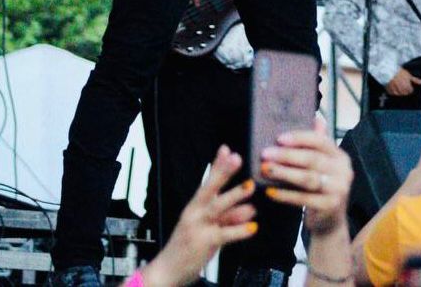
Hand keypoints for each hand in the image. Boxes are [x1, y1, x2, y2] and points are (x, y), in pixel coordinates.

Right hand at [140, 145, 256, 286]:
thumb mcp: (207, 225)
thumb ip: (228, 215)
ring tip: (250, 187)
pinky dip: (239, 230)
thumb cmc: (187, 245)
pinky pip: (224, 235)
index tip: (226, 149)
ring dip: (234, 196)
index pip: (207, 181)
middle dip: (223, 172)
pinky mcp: (204, 243)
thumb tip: (249, 207)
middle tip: (237, 158)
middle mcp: (195, 212)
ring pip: (217, 208)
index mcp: (195, 205)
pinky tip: (252, 227)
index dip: (217, 164)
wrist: (168, 270)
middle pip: (209, 188)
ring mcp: (198, 227)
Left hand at [261, 117, 353, 236]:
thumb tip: (316, 118)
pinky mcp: (330, 207)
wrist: (330, 223)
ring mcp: (339, 190)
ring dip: (283, 173)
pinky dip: (285, 195)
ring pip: (307, 178)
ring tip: (265, 169)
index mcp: (340, 156)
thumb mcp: (322, 166)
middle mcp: (343, 171)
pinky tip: (270, 191)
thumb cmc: (321, 188)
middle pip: (312, 159)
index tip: (279, 138)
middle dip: (286, 155)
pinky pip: (303, 199)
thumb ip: (318, 145)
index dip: (300, 138)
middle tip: (265, 154)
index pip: (321, 141)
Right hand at [385, 67, 420, 96]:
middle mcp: (401, 90)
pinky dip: (393, 91)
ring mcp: (395, 91)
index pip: (410, 91)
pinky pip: (393, 94)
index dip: (409, 86)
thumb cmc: (400, 72)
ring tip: (397, 84)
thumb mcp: (409, 75)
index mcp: (407, 87)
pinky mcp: (389, 91)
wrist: (389, 70)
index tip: (407, 82)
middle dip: (405, 89)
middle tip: (402, 83)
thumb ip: (417, 80)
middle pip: (405, 93)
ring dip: (399, 91)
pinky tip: (393, 86)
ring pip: (399, 94)